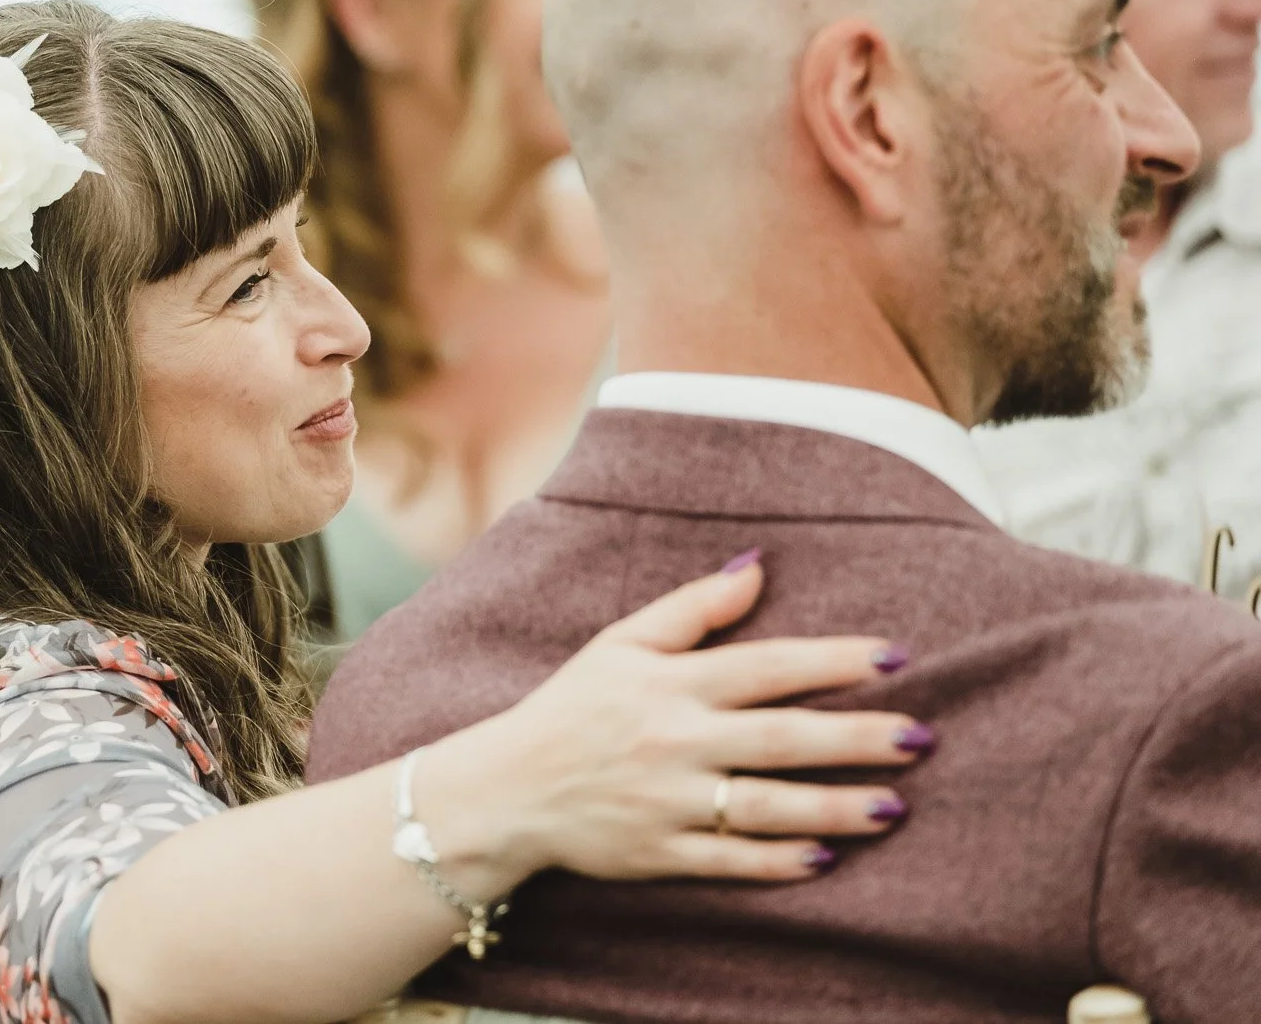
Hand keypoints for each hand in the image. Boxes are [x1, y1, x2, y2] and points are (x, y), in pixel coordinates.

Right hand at [421, 553, 927, 889]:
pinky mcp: (661, 854)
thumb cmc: (573, 707)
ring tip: (895, 805)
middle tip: (921, 737)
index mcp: (670, 684)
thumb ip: (693, 608)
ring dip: (837, 807)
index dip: (832, 662)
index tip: (894, 659)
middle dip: (857, 739)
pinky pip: (731, 860)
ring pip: (769, 807)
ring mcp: (669, 803)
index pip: (766, 667)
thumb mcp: (621, 643)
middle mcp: (675, 742)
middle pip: (782, 739)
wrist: (507, 788)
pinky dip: (779, 862)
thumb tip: (758, 566)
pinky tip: (827, 857)